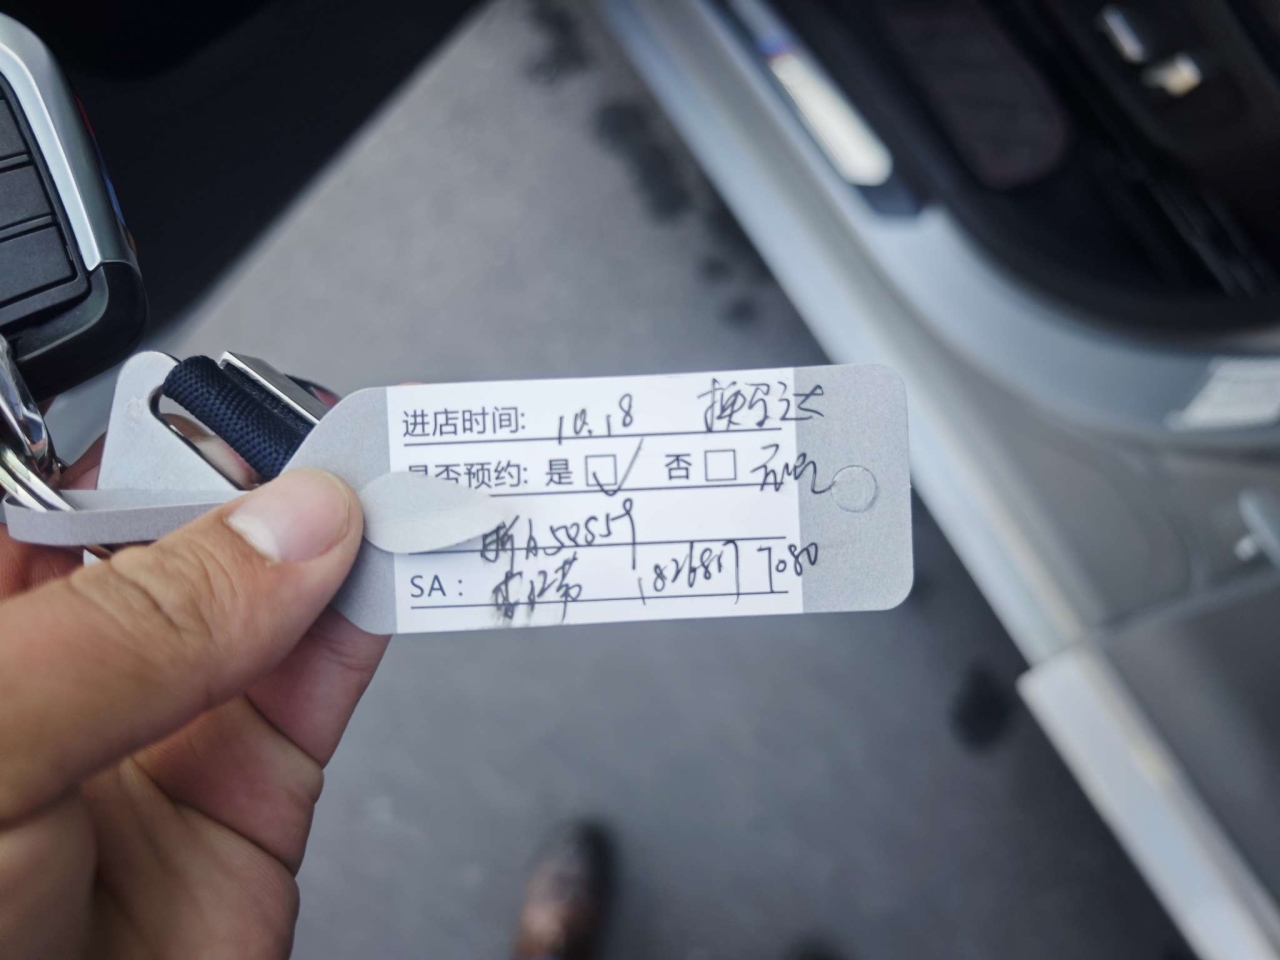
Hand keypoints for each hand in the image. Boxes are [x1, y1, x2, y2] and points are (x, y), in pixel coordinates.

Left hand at [0, 443, 390, 956]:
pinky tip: (398, 567)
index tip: (219, 401)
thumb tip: (289, 528)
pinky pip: (325, 680)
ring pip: (266, 596)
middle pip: (171, 528)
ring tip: (393, 482)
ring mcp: (161, 731)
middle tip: (324, 435)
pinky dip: (375, 617)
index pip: (46, 483)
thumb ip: (133, 629)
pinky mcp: (252, 795)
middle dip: (250, 476)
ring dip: (335, 538)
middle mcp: (59, 671)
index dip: (136, 434)